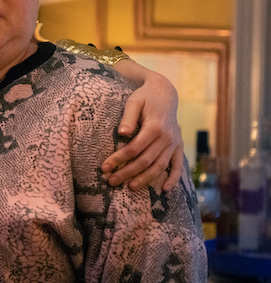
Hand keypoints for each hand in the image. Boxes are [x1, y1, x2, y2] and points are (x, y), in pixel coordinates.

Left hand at [101, 72, 183, 191]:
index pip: (134, 148)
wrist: (165, 93)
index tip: (104, 168)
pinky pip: (178, 165)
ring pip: (160, 166)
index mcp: (155, 127)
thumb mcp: (134, 102)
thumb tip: (121, 133)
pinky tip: (164, 190)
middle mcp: (167, 137)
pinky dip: (173, 178)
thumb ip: (128, 118)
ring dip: (145, 179)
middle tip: (111, 181)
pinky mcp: (178, 146)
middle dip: (127, 172)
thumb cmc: (145, 98)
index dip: (118, 159)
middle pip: (145, 160)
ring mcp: (174, 143)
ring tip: (130, 188)